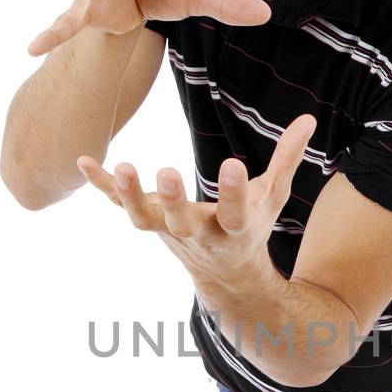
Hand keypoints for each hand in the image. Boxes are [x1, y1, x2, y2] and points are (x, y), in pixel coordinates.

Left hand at [75, 114, 317, 290]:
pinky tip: (82, 161)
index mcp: (234, 228)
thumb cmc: (250, 228)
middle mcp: (198, 234)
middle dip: (173, 199)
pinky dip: (100, 186)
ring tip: (122, 167)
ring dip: (129, 195)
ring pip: (144, 219)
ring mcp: (167, 231)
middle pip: (181, 221)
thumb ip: (287, 159)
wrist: (222, 273)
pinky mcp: (148, 222)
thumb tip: (309, 118)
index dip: (233, 192)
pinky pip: (119, 206)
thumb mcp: (273, 198)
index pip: (235, 213)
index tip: (233, 164)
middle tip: (166, 171)